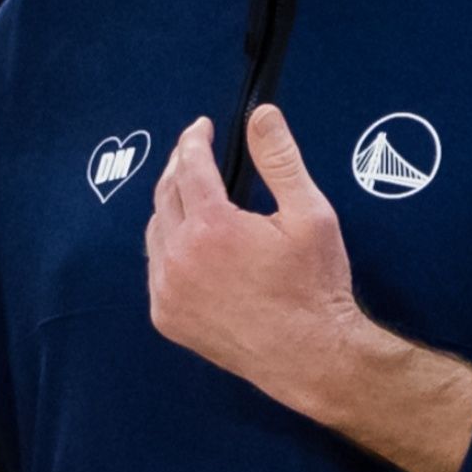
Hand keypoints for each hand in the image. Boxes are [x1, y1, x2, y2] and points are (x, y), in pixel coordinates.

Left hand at [144, 108, 368, 416]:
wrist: (311, 356)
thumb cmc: (315, 286)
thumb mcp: (310, 214)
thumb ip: (280, 160)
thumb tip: (262, 115)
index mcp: (212, 227)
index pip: (190, 166)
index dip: (194, 140)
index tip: (201, 127)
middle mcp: (179, 257)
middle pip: (166, 194)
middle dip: (179, 167)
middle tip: (195, 152)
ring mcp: (168, 291)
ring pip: (155, 231)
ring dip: (170, 205)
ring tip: (191, 192)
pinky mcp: (166, 317)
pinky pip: (156, 268)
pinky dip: (167, 246)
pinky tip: (187, 242)